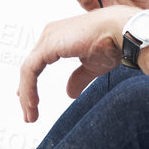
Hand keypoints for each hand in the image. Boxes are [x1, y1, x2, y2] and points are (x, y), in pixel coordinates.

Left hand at [16, 7, 138, 121]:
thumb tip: (69, 94)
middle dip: (26, 92)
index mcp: (59, 38)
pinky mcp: (48, 46)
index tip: (31, 101)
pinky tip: (33, 104)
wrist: (122, 32)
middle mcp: (50, 35)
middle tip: (28, 114)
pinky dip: (29, 89)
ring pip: (28, 70)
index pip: (38, 62)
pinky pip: (31, 71)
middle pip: (30, 67)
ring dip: (26, 95)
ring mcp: (48, 39)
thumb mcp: (92, 67)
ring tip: (30, 116)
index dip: (31, 82)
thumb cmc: (112, 44)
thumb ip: (78, 79)